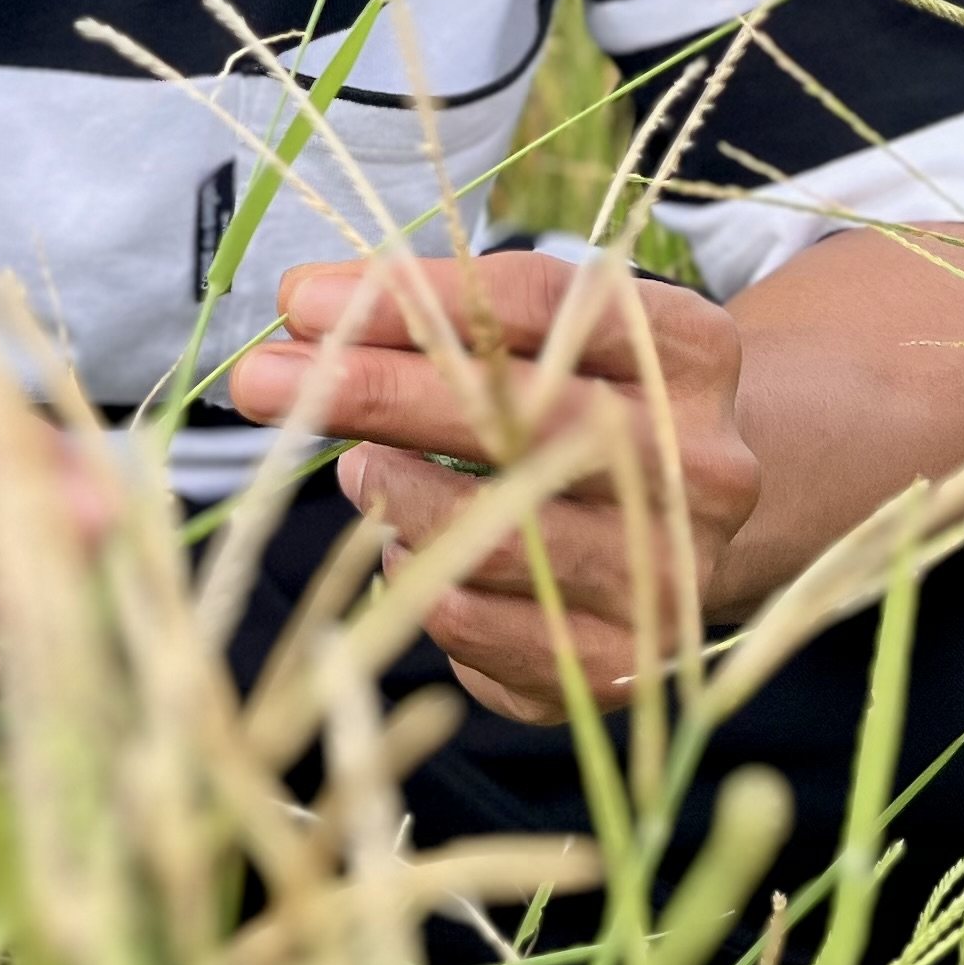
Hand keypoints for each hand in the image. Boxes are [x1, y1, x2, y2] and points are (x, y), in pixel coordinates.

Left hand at [226, 253, 760, 722]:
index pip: (542, 306)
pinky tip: (411, 548)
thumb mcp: (549, 341)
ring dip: (390, 494)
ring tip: (358, 468)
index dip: (412, 298)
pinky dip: (416, 578)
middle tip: (263, 381)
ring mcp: (670, 573)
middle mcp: (700, 466)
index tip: (304, 300)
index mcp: (691, 352)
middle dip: (372, 392)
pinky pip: (473, 623)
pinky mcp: (623, 666)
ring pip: (489, 531)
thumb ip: (443, 317)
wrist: (692, 533)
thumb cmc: (586, 408)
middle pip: (519, 419)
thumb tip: (306, 311)